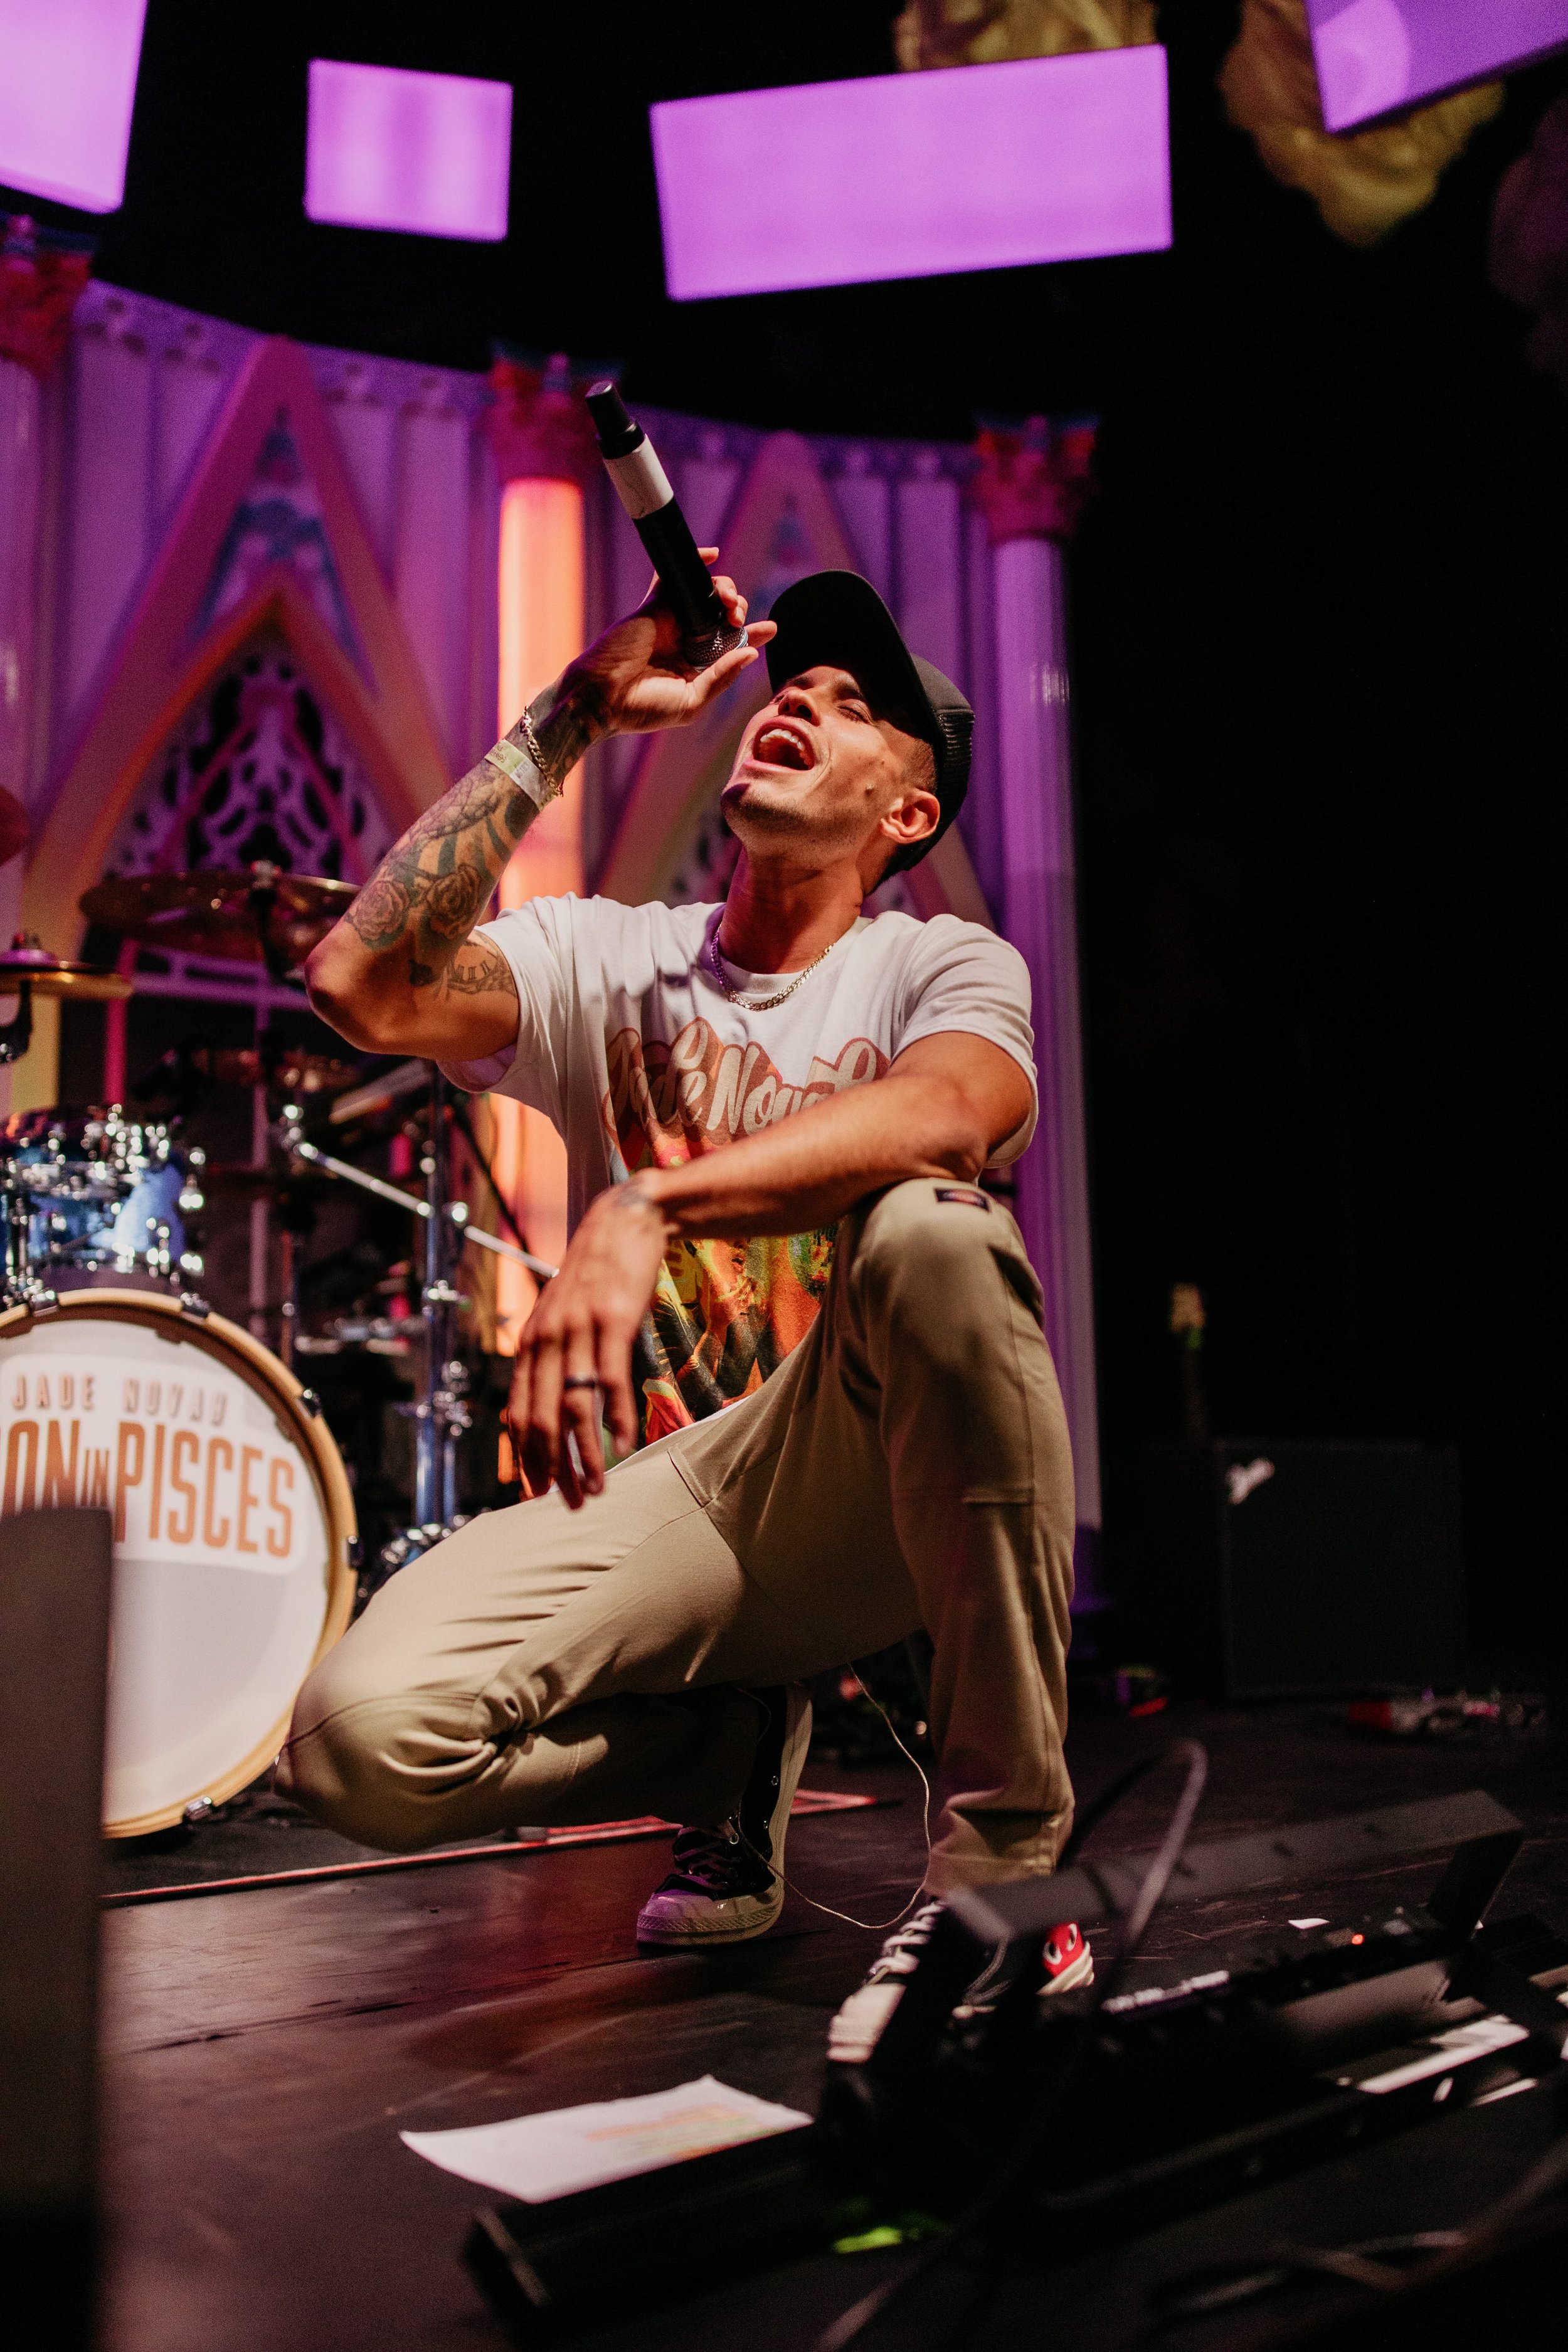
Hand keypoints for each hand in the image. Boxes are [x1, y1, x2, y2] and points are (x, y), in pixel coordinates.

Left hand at [505, 1183, 668, 1508]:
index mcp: (531, 1343)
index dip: (526, 1458)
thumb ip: (554, 1359)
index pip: (518, 1413)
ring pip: (574, 1407)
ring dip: (585, 1455)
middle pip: (541, 1419)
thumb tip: (553, 1409)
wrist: (624, 1223)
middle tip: (571, 1504)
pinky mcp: (613, 1321)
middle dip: (554, 1468)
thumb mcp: (563, 1317)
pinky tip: (622, 1445)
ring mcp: (578, 1330)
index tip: (539, 1493)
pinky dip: (616, 1417)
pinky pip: (609, 1379)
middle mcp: (546, 1339)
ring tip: (597, 1488)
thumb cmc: (597, 1276)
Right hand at [560, 551, 775, 741]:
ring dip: (724, 590)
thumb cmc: (641, 709)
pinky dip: (693, 563)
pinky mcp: (653, 608)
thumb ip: (721, 678)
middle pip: (721, 615)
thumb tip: (751, 653)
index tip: (771, 628)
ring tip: (728, 601)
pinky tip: (712, 555)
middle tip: (738, 618)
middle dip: (737, 609)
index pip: (731, 646)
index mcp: (696, 668)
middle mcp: (684, 643)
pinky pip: (673, 579)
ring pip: (704, 595)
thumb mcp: (691, 702)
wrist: (601, 698)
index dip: (752, 634)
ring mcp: (669, 623)